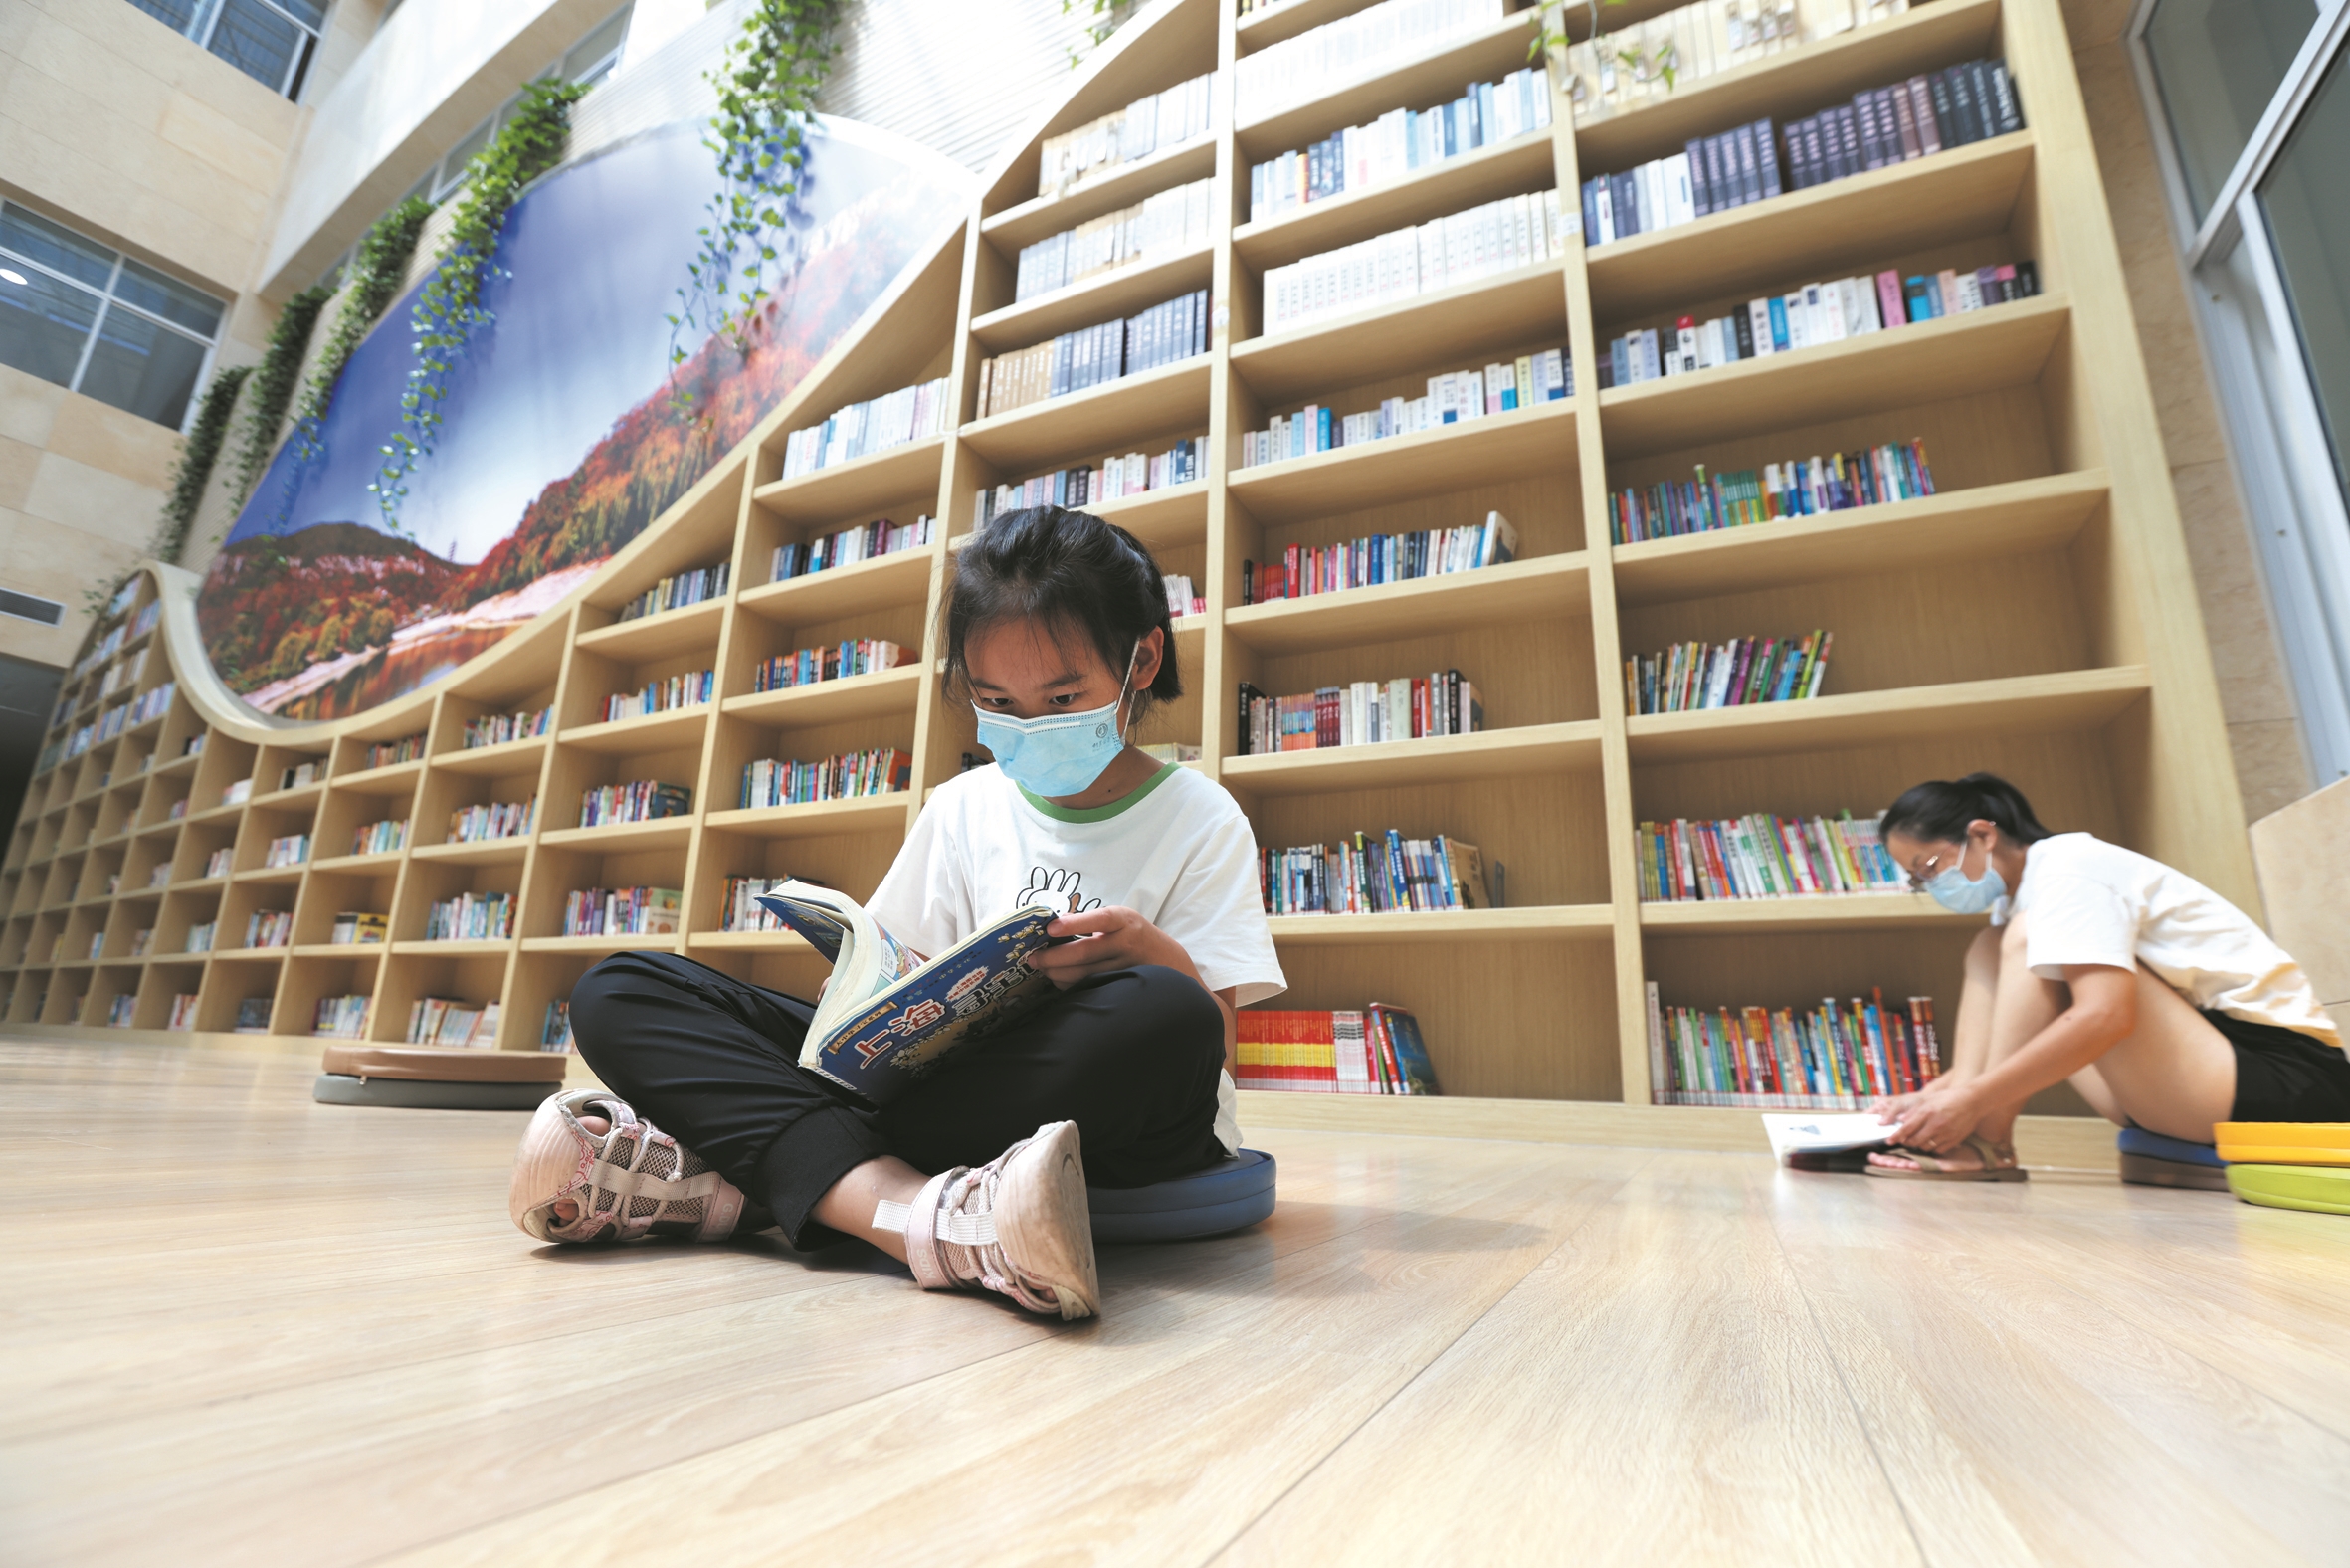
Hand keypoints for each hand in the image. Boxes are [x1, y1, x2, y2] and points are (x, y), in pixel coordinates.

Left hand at [1028, 906, 1190, 988]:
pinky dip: (1071, 985)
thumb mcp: (1122, 921)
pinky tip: (1059, 981)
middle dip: (1054, 957)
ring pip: (1085, 975)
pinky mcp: (1124, 986)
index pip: (1100, 919)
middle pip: (1086, 953)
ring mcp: (1127, 967)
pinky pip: (1091, 987)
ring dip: (1058, 974)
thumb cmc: (1137, 937)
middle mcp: (1128, 943)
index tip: (1051, 929)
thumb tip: (1055, 925)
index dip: (1075, 924)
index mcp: (1125, 920)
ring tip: (1043, 969)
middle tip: (1033, 958)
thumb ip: (1093, 922)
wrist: (1171, 962)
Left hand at [1880, 1076, 1984, 1154]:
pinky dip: (1932, 1148)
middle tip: (1904, 1139)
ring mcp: (1946, 1134)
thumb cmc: (1947, 1099)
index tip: (1889, 1140)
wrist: (1972, 1102)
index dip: (1897, 1136)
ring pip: (1926, 1147)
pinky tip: (1931, 1141)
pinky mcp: (1954, 1140)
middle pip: (1915, 1140)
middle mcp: (1936, 1124)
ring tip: (1917, 1139)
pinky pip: (1938, 1150)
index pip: (1907, 1128)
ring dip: (1919, 1145)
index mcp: (1927, 1112)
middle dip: (1907, 1142)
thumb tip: (1899, 1120)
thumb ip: (1913, 1110)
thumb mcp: (1928, 1099)